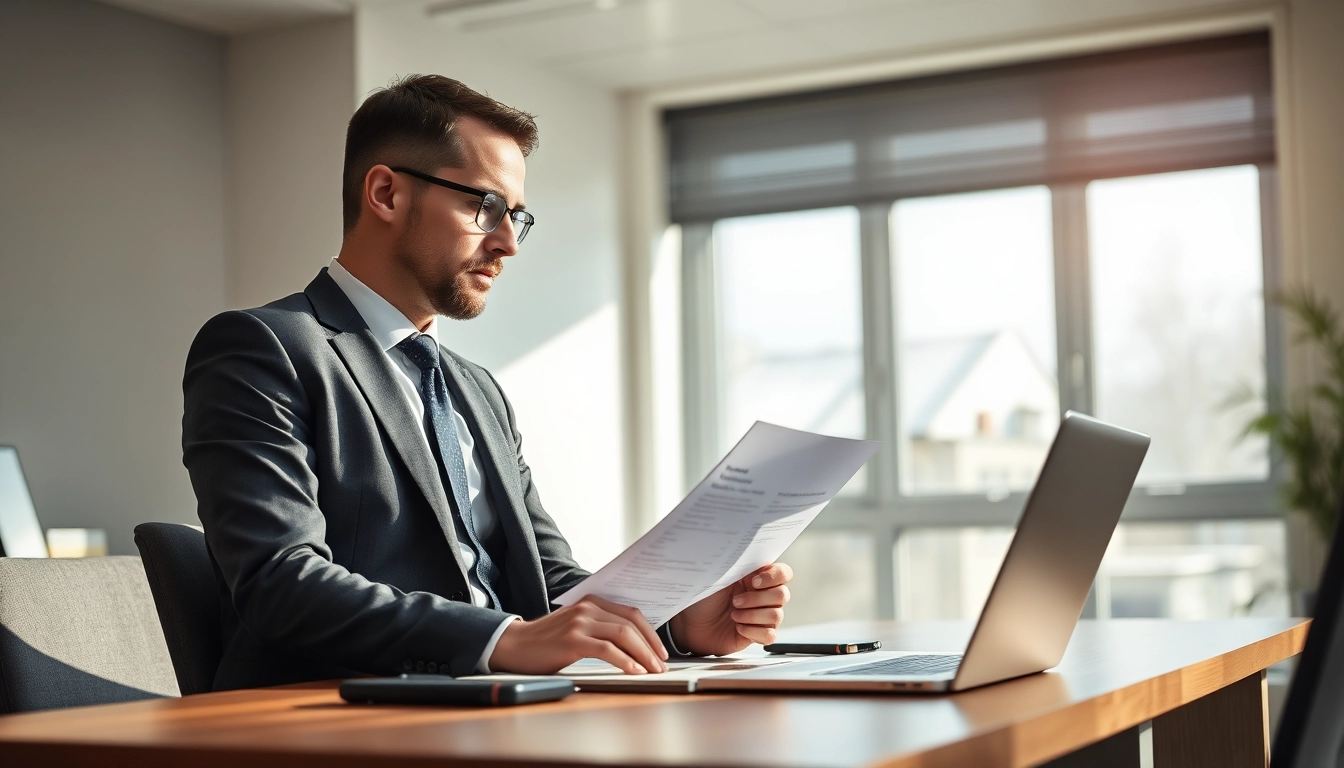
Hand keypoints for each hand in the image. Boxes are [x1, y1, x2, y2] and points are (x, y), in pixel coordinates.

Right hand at [488, 595, 668, 674]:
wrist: (515, 645)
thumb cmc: (547, 641)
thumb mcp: (577, 626)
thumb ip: (600, 627)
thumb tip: (633, 644)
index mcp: (592, 601)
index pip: (632, 613)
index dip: (651, 633)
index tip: (661, 652)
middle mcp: (588, 607)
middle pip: (631, 623)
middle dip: (651, 646)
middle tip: (662, 665)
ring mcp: (580, 622)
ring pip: (623, 634)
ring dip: (643, 655)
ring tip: (653, 671)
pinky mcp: (573, 639)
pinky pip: (607, 649)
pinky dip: (625, 661)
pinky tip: (634, 671)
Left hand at [668, 563, 792, 655]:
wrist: (690, 624)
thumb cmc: (702, 598)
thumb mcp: (716, 577)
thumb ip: (736, 566)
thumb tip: (746, 552)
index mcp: (756, 577)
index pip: (783, 573)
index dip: (773, 577)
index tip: (752, 581)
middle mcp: (763, 595)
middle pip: (782, 595)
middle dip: (758, 598)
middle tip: (735, 601)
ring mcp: (762, 615)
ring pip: (777, 615)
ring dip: (753, 615)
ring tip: (733, 615)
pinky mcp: (758, 634)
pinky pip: (770, 635)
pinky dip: (753, 631)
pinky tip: (738, 628)